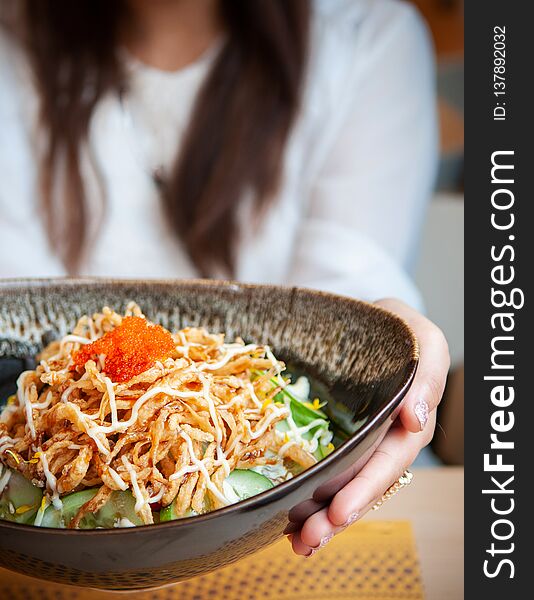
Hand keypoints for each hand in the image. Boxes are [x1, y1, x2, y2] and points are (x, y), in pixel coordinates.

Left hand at [288, 298, 449, 555]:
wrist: (360, 319)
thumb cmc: (394, 327)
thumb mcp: (421, 337)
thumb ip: (428, 373)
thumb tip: (417, 419)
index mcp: (406, 421)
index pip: (389, 462)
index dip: (365, 488)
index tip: (339, 510)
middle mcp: (382, 438)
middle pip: (363, 484)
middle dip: (338, 514)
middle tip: (310, 538)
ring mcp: (356, 440)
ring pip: (342, 485)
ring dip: (322, 518)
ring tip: (297, 543)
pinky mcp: (332, 436)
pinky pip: (323, 469)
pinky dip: (308, 498)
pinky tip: (289, 523)